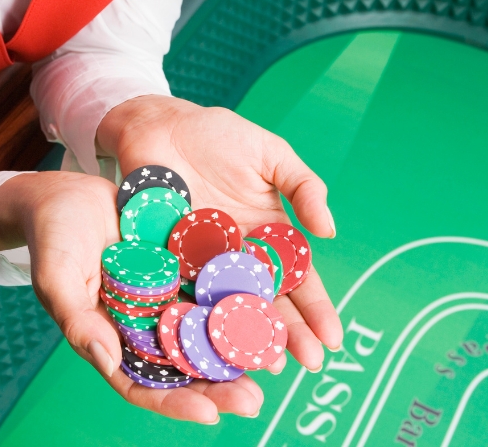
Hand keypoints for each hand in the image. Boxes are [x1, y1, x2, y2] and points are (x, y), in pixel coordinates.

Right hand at [0, 170, 265, 422]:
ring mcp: (162, 295)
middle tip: (254, 399)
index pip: (143, 382)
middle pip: (182, 365)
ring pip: (203, 330)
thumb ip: (77, 319)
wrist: (63, 192)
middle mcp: (141, 324)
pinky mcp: (178, 265)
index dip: (175, 403)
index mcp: (109, 338)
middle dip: (217, 385)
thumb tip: (107, 360)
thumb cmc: (51, 236)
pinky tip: (262, 304)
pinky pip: (209, 286)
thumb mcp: (56, 276)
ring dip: (234, 347)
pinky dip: (233, 299)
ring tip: (270, 359)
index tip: (210, 414)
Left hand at [96, 95, 342, 413]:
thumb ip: (304, 186)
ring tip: (265, 364)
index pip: (296, 277)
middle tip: (306, 365)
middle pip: (265, 300)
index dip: (314, 308)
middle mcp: (236, 255)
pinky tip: (210, 344)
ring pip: (227, 306)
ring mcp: (201, 262)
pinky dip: (197, 319)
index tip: (331, 339)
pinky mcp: (167, 259)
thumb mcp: (270, 154)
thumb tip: (330, 232)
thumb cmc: (217, 136)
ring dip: (246, 335)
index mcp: (266, 234)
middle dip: (287, 332)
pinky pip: (184, 293)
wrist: (159, 125)